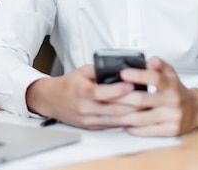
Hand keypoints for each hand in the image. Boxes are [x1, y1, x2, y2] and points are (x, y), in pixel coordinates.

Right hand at [26, 65, 140, 128]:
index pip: (103, 93)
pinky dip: (124, 121)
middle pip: (113, 109)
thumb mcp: (82, 72)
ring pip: (114, 120)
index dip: (119, 89)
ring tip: (145, 108)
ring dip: (131, 115)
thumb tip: (118, 70)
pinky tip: (134, 116)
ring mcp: (88, 120)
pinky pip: (111, 125)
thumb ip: (99, 71)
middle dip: (131, 103)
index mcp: (82, 92)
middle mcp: (85, 108)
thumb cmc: (68, 85)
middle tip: (146, 97)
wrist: (50, 100)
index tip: (132, 84)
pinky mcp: (91, 127)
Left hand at [112, 57, 197, 135]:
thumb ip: (160, 65)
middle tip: (104, 95)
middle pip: (141, 100)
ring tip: (105, 111)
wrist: (196, 111)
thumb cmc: (176, 90)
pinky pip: (145, 130)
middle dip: (120, 97)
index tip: (121, 73)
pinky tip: (120, 122)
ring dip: (121, 115)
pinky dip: (131, 127)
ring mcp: (171, 117)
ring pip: (140, 117)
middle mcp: (172, 101)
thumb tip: (150, 60)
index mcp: (171, 84)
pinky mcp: (169, 131)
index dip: (137, 75)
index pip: (154, 77)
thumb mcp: (171, 74)